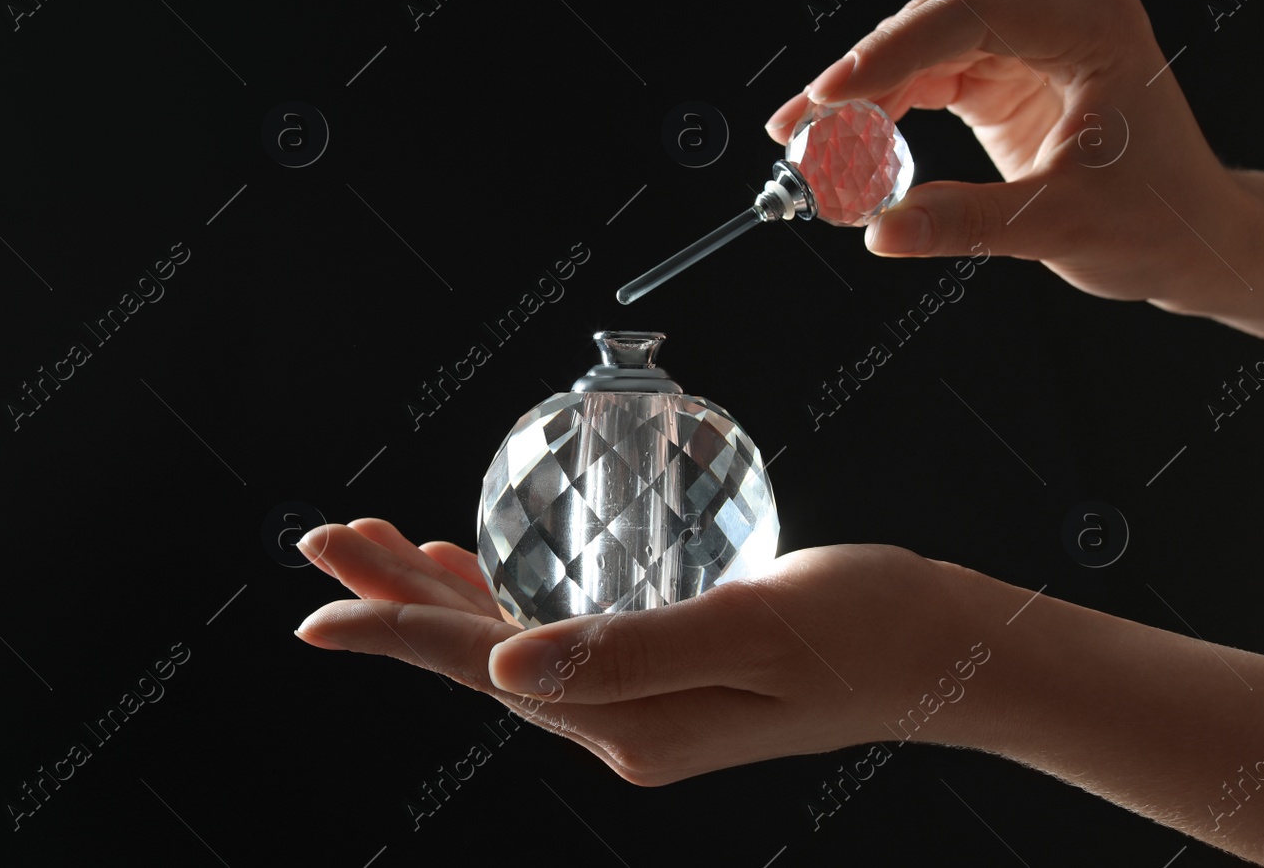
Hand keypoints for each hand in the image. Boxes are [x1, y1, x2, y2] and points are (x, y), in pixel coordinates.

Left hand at [294, 518, 986, 784]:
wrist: (948, 650)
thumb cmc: (867, 626)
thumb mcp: (750, 626)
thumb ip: (624, 652)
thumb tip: (498, 668)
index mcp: (628, 722)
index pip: (480, 668)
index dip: (392, 632)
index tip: (314, 606)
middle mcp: (619, 724)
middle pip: (478, 655)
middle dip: (393, 601)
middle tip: (324, 538)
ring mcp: (638, 705)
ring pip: (507, 644)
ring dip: (437, 596)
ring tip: (376, 546)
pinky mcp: (660, 674)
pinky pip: (555, 637)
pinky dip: (502, 598)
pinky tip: (472, 566)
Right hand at [765, 0, 1257, 320]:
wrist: (1187, 234)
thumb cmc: (1153, 219)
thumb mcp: (1057, 223)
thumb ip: (963, 222)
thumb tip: (877, 230)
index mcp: (1089, 24)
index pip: (970, 15)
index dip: (888, 53)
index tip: (827, 97)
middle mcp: (1056, 15)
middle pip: (930, 26)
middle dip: (859, 82)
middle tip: (797, 136)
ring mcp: (1026, 39)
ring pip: (917, 50)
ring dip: (859, 99)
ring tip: (806, 147)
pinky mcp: (1001, 71)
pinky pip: (924, 79)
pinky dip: (882, 113)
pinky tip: (844, 145)